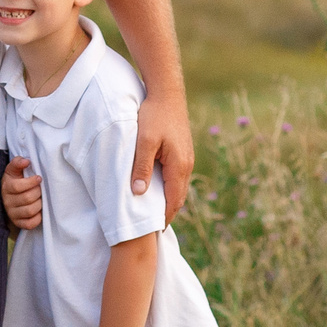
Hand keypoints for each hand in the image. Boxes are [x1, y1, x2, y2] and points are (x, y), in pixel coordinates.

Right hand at [1, 156, 43, 231]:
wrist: (12, 198)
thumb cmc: (16, 181)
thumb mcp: (14, 170)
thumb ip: (18, 162)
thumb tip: (26, 161)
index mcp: (6, 187)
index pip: (17, 187)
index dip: (31, 182)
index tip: (39, 178)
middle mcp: (7, 201)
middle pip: (26, 198)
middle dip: (38, 192)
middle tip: (41, 189)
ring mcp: (12, 213)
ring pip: (29, 211)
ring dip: (39, 204)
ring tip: (40, 199)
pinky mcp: (18, 223)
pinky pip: (29, 224)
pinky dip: (37, 218)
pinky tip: (39, 211)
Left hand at [132, 92, 193, 220]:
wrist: (167, 94)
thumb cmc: (154, 115)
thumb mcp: (144, 142)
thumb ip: (142, 167)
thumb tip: (140, 193)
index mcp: (179, 166)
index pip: (173, 201)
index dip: (163, 218)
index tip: (152, 232)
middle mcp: (186, 165)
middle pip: (177, 198)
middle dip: (166, 213)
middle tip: (151, 229)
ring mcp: (186, 159)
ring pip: (177, 188)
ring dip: (167, 201)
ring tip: (152, 214)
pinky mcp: (182, 153)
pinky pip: (176, 177)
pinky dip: (168, 188)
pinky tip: (155, 190)